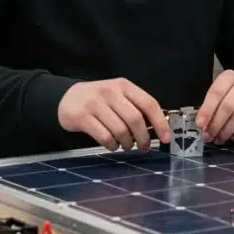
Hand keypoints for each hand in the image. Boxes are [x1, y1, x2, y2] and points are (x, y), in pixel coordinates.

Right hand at [57, 78, 171, 151]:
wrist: (66, 98)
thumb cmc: (99, 100)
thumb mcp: (118, 96)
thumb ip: (135, 107)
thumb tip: (159, 128)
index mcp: (124, 86)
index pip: (148, 103)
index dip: (160, 123)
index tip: (167, 138)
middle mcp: (110, 91)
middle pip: (135, 119)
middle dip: (143, 138)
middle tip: (143, 147)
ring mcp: (94, 103)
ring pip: (120, 130)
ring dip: (127, 143)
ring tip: (126, 145)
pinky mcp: (81, 116)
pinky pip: (104, 136)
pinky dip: (112, 145)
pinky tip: (112, 145)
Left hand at [197, 71, 233, 143]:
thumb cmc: (233, 96)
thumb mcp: (221, 95)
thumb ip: (210, 107)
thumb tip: (202, 126)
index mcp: (229, 77)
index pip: (216, 92)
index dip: (207, 110)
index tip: (200, 125)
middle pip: (227, 106)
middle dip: (215, 124)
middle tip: (208, 136)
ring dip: (226, 131)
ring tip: (219, 139)